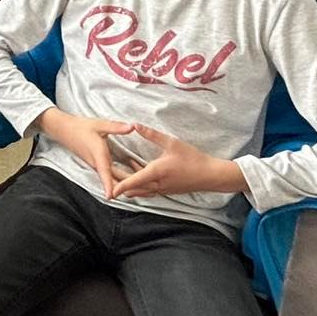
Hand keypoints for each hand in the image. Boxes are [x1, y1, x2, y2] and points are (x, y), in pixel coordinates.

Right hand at [38, 108, 138, 194]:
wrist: (65, 131)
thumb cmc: (81, 127)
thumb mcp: (99, 124)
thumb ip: (116, 127)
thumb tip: (132, 127)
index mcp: (98, 154)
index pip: (104, 172)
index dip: (108, 184)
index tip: (112, 196)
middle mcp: (98, 164)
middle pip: (114, 180)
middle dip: (130, 187)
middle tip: (151, 190)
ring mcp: (98, 166)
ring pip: (114, 180)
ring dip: (128, 185)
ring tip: (148, 188)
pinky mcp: (99, 166)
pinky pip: (112, 177)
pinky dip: (123, 181)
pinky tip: (135, 181)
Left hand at [109, 122, 248, 199]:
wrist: (210, 175)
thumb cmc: (193, 159)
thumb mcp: (172, 143)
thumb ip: (152, 134)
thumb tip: (135, 124)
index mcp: (156, 173)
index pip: (132, 181)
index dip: (118, 185)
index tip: (107, 188)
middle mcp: (157, 184)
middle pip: (131, 188)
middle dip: (118, 183)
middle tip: (106, 172)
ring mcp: (161, 189)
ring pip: (139, 191)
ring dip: (127, 184)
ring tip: (116, 171)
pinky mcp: (165, 190)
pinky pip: (146, 189)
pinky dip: (137, 183)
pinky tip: (134, 168)